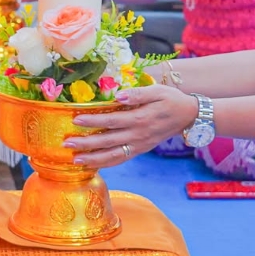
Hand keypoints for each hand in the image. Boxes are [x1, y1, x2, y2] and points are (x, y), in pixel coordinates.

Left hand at [64, 84, 199, 168]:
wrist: (188, 116)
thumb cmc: (170, 99)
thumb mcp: (157, 91)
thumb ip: (137, 94)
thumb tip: (118, 97)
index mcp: (140, 119)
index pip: (111, 121)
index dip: (93, 121)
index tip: (75, 120)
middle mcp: (138, 135)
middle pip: (108, 141)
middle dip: (86, 144)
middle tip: (66, 144)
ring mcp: (139, 145)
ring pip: (113, 156)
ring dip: (93, 159)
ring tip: (75, 160)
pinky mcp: (140, 150)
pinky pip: (120, 159)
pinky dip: (105, 164)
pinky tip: (91, 164)